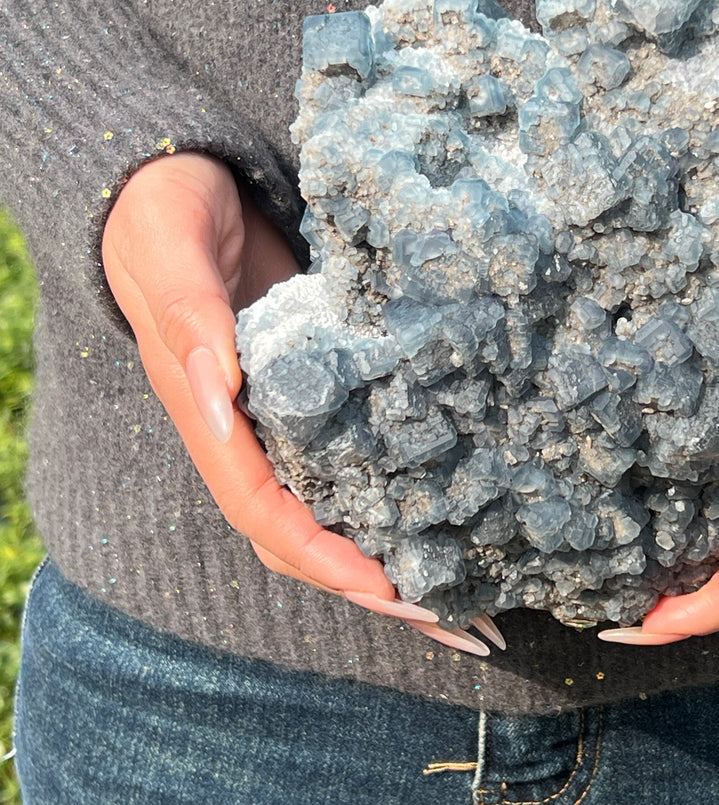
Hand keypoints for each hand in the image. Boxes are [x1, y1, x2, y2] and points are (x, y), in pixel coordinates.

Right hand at [102, 152, 498, 653]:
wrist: (185, 187)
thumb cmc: (169, 216)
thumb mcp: (171, 251)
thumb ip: (190, 318)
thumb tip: (223, 392)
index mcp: (208, 418)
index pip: (262, 509)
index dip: (322, 554)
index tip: (387, 587)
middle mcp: (246, 434)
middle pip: (302, 533)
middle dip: (369, 583)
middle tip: (451, 617)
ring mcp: (283, 421)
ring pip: (331, 511)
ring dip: (387, 560)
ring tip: (462, 596)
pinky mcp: (319, 396)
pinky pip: (352, 463)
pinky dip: (393, 501)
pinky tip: (450, 516)